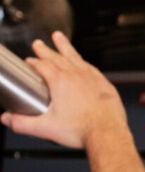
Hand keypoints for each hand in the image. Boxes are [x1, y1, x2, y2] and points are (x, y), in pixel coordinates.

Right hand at [1, 32, 127, 149]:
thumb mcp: (46, 128)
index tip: (29, 62)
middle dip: (44, 50)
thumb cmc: (82, 131)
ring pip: (74, 57)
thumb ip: (23, 123)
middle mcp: (75, 75)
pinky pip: (91, 67)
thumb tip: (7, 119)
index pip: (41, 65)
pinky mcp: (104, 84)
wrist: (108, 135)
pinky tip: (82, 62)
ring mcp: (91, 78)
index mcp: (60, 81)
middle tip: (38, 43)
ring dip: (64, 46)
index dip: (33, 62)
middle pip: (56, 57)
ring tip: (58, 37)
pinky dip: (83, 62)